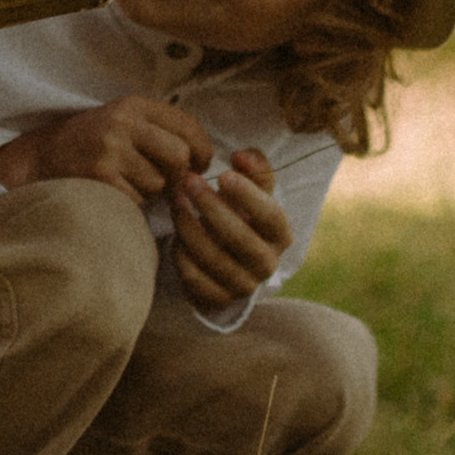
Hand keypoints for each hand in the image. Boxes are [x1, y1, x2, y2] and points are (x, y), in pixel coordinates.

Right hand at [0, 95, 211, 204]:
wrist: (39, 156)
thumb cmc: (93, 143)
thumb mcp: (125, 122)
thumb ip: (162, 132)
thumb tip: (204, 162)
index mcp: (134, 105)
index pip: (188, 125)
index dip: (203, 151)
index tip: (198, 165)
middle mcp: (122, 123)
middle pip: (180, 155)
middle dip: (180, 176)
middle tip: (170, 184)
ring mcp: (109, 150)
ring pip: (159, 183)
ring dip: (150, 191)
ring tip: (127, 182)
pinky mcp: (99, 177)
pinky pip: (137, 201)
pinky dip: (131, 203)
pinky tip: (113, 191)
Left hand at [171, 148, 290, 308]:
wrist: (229, 257)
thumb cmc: (241, 213)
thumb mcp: (253, 189)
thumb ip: (253, 166)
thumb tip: (240, 155)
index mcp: (281, 235)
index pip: (271, 217)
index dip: (249, 196)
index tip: (223, 175)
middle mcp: (267, 264)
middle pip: (240, 238)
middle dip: (211, 207)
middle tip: (189, 181)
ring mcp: (244, 285)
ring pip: (213, 257)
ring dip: (189, 226)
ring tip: (175, 200)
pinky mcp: (219, 299)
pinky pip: (194, 278)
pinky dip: (181, 254)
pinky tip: (174, 234)